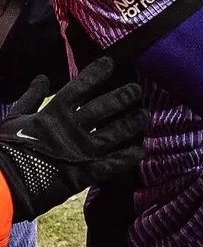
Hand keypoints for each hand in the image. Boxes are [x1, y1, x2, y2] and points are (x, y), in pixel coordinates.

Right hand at [0, 57, 146, 221]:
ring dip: (131, 123)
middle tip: (137, 90)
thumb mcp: (14, 117)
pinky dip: (128, 157)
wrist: (3, 184)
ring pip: (115, 133)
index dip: (97, 73)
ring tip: (144, 115)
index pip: (81, 86)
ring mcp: (82, 151)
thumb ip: (31, 97)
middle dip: (123, 97)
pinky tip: (142, 150)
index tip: (110, 62)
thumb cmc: (6, 148)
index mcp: (54, 112)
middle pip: (105, 107)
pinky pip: (112, 164)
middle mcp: (73, 128)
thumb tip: (42, 78)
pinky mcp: (85, 173)